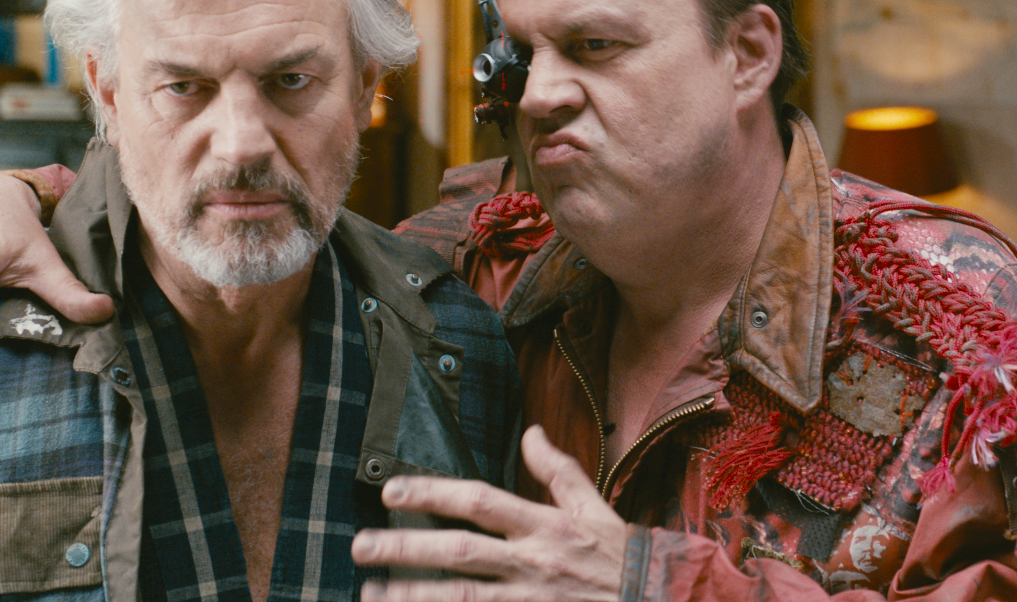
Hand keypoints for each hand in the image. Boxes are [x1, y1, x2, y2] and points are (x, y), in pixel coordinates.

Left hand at [352, 426, 627, 601]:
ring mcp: (531, 600)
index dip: (433, 492)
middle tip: (359, 546)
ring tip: (370, 593)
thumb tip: (531, 432)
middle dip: (406, 547)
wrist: (657, 598)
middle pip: (459, 551)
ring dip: (412, 596)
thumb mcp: (594, 507)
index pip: (480, 501)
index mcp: (545, 525)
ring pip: (462, 597)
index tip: (391, 490)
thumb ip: (558, 470)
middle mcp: (533, 562)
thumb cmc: (621, 556)